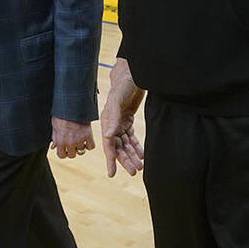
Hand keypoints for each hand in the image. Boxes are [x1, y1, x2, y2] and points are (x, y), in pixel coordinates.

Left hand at [51, 118, 94, 158]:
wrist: (72, 105)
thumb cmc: (62, 114)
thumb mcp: (55, 126)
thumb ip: (55, 137)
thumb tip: (53, 147)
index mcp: (60, 141)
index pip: (61, 155)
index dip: (62, 153)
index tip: (64, 149)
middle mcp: (70, 142)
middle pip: (72, 155)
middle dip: (71, 151)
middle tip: (71, 145)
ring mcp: (80, 140)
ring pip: (81, 152)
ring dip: (80, 148)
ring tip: (79, 142)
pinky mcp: (88, 135)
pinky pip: (91, 146)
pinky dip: (89, 145)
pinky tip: (86, 140)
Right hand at [99, 58, 144, 176]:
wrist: (132, 74)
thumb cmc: (123, 85)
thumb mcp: (117, 100)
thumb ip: (113, 118)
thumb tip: (109, 136)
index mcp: (107, 121)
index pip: (109, 144)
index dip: (110, 159)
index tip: (112, 173)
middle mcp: (112, 124)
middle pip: (118, 147)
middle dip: (125, 160)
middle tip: (134, 171)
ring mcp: (120, 122)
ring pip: (125, 144)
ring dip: (132, 155)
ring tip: (140, 166)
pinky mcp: (127, 119)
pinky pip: (131, 137)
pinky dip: (136, 146)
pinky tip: (141, 154)